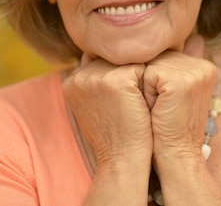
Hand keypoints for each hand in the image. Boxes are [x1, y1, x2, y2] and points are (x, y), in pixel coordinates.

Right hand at [62, 55, 152, 169]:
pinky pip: (142, 67)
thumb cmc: (113, 135)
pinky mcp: (116, 80)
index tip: (121, 102)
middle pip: (115, 60)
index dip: (117, 79)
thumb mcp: (95, 106)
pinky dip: (148, 82)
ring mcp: (96, 76)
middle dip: (128, 75)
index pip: (101, 63)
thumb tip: (102, 60)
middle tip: (132, 103)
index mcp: (71, 81)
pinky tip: (145, 102)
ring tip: (138, 103)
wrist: (122, 159)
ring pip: (128, 62)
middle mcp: (80, 75)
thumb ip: (96, 82)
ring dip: (139, 78)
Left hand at [142, 35, 217, 158]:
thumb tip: (189, 40)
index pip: (165, 56)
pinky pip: (146, 74)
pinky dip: (145, 93)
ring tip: (158, 108)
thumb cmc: (170, 126)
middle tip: (162, 107)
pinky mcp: (179, 81)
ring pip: (150, 65)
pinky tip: (157, 110)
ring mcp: (194, 72)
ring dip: (146, 87)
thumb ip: (177, 65)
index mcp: (205, 66)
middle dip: (150, 82)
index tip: (167, 103)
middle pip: (157, 58)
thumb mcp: (175, 92)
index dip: (156, 79)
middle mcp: (204, 66)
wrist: (176, 155)